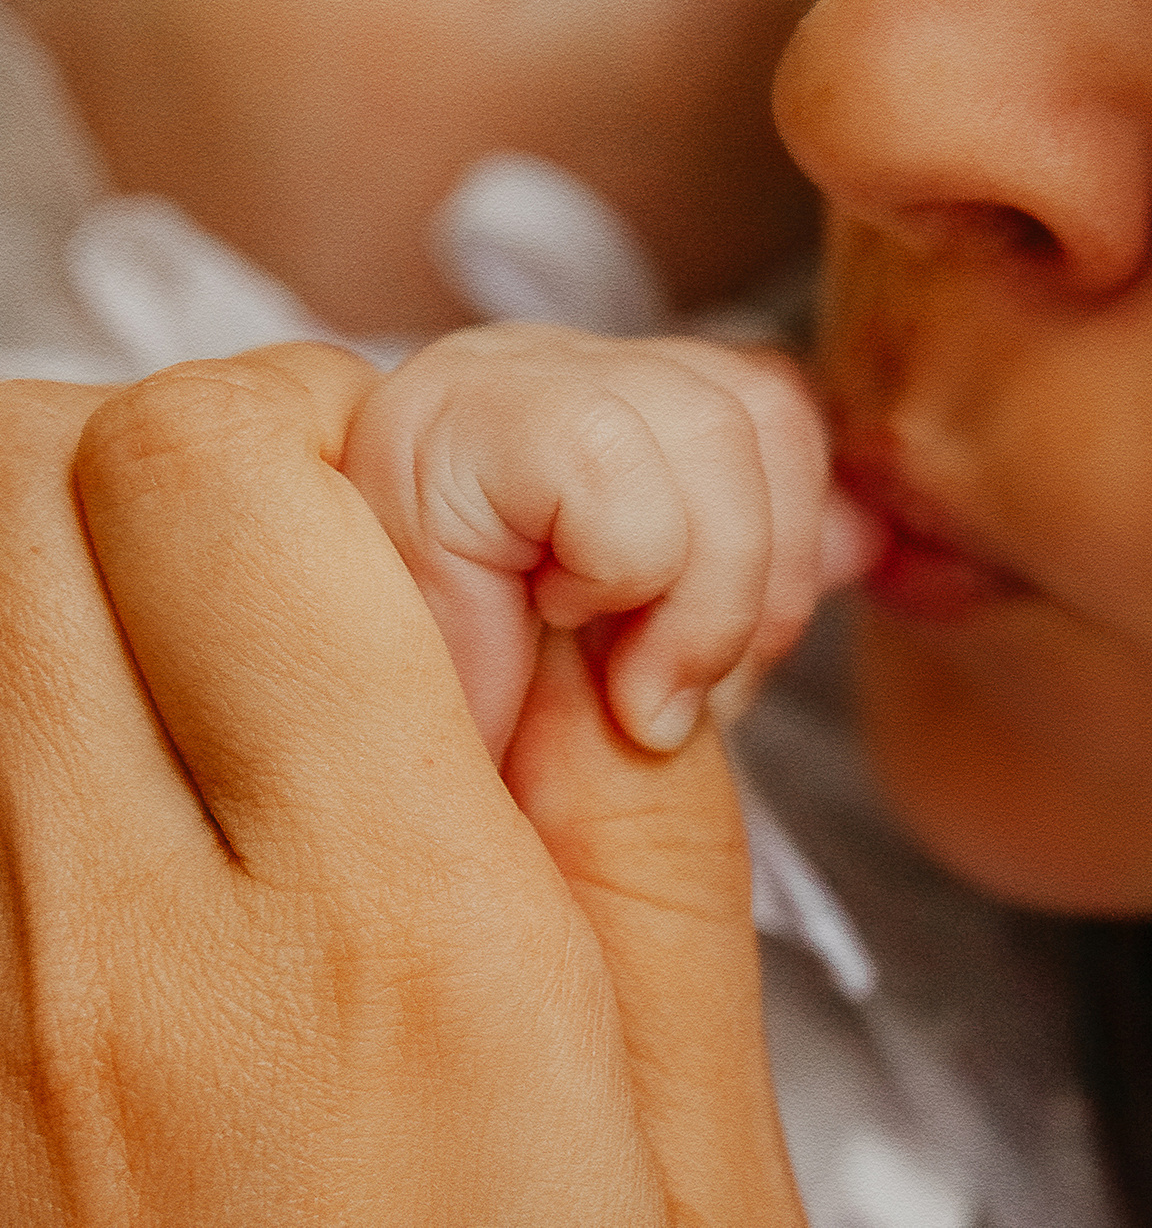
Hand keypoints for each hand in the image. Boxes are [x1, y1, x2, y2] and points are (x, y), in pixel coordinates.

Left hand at [0, 346, 806, 1226]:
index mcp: (380, 948)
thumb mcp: (684, 1129)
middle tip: (326, 563)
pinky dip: (16, 719)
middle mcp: (109, 964)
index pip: (235, 467)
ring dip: (74, 568)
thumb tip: (589, 593)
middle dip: (190, 450)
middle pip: (20, 469)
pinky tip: (130, 806)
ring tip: (222, 674)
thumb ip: (637, 819)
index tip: (454, 530)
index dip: (355, 423)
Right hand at [342, 323, 859, 758]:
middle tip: (668, 696)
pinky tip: (538, 633)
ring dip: (693, 599)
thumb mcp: (674, 659)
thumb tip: (868, 535)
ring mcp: (474, 383)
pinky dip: (616, 574)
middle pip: (757, 400)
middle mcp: (529, 369)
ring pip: (712, 422)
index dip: (786, 545)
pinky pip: (613, 465)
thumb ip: (764, 576)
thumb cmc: (528, 771)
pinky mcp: (432, 428)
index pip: (771, 400)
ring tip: (615, 684)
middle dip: (752, 585)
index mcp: (590, 404)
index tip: (718, 672)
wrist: (408, 858)